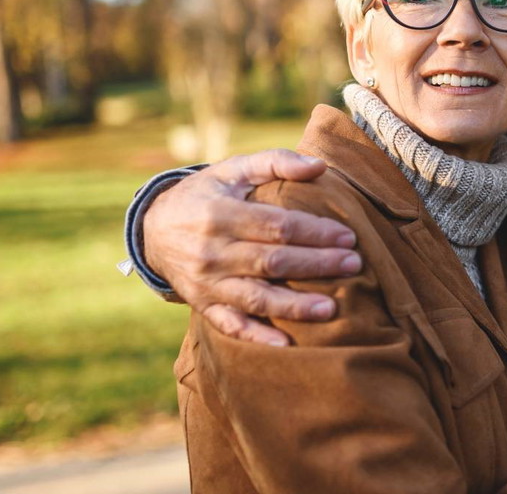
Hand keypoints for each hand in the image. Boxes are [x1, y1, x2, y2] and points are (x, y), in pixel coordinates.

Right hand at [144, 149, 362, 345]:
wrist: (153, 229)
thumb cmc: (207, 194)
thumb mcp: (233, 169)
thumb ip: (275, 162)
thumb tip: (319, 166)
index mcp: (221, 215)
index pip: (277, 226)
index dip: (315, 232)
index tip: (348, 236)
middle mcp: (212, 252)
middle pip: (272, 262)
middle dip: (316, 265)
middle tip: (353, 265)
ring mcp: (207, 282)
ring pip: (255, 297)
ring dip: (294, 305)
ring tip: (330, 309)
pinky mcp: (202, 304)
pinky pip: (230, 325)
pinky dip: (256, 336)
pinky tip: (285, 345)